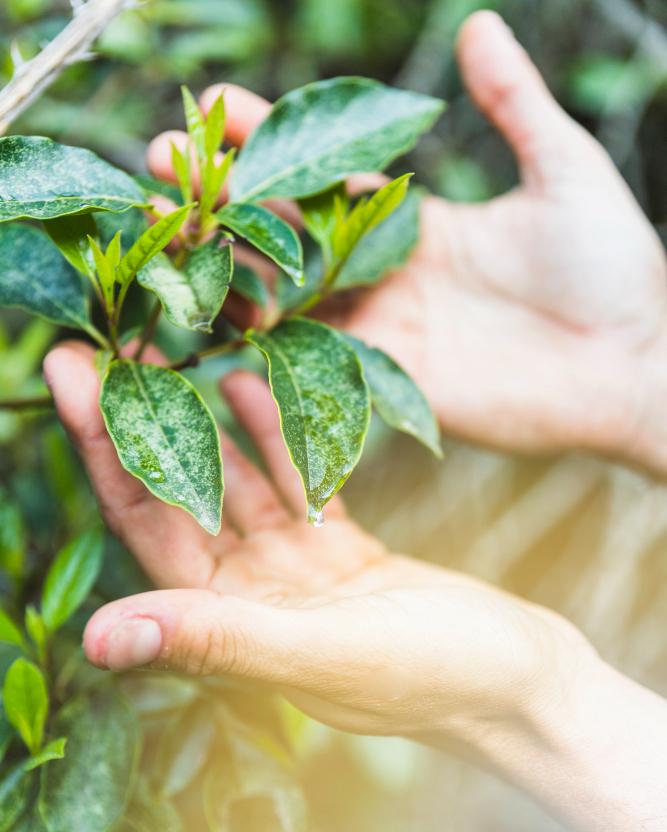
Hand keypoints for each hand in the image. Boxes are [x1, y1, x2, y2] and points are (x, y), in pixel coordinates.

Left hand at [44, 342, 594, 751]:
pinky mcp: (344, 554)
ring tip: (169, 348)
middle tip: (101, 343)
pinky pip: (296, 484)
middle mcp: (250, 598)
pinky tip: (247, 382)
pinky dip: (274, 438)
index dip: (100, 451)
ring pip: (235, 485)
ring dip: (202, 423)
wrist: (527, 684)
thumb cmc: (435, 677)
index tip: (67, 374)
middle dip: (138, 422)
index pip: (144, 525)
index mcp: (228, 626)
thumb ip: (219, 639)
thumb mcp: (323, 652)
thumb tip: (96, 640)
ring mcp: (296, 574)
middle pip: (177, 497)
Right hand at [147, 11, 666, 474]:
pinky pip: (314, 365)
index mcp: (418, 220)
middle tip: (159, 160)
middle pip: (286, 234)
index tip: (212, 106)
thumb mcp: (564, 170)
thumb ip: (514, 104)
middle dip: (221, 196)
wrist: (636, 364)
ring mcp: (385, 332)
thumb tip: (480, 26)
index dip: (269, 140)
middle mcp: (387, 276)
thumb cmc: (614, 268)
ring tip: (164, 229)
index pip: (325, 175)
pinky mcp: (392, 384)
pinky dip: (262, 347)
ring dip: (224, 265)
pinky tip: (209, 324)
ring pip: (285, 297)